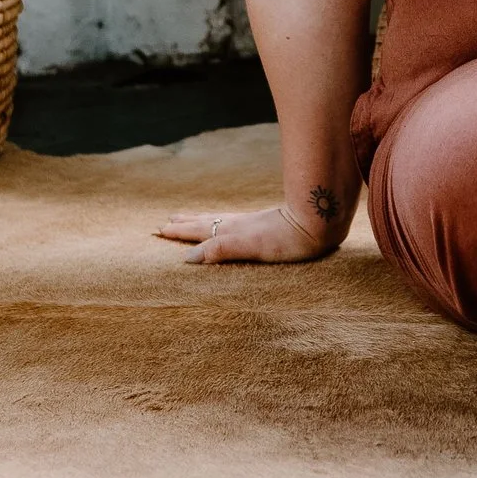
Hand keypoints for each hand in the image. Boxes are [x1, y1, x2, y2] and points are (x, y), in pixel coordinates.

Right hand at [155, 199, 341, 263]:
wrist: (318, 221)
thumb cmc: (287, 239)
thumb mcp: (250, 247)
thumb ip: (220, 250)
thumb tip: (187, 258)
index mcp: (232, 231)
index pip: (199, 231)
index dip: (179, 232)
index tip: (158, 229)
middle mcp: (239, 224)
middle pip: (206, 222)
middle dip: (185, 224)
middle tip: (166, 221)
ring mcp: (252, 223)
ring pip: (218, 220)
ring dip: (200, 220)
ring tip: (188, 218)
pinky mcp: (266, 225)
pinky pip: (233, 222)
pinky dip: (220, 222)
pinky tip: (229, 224)